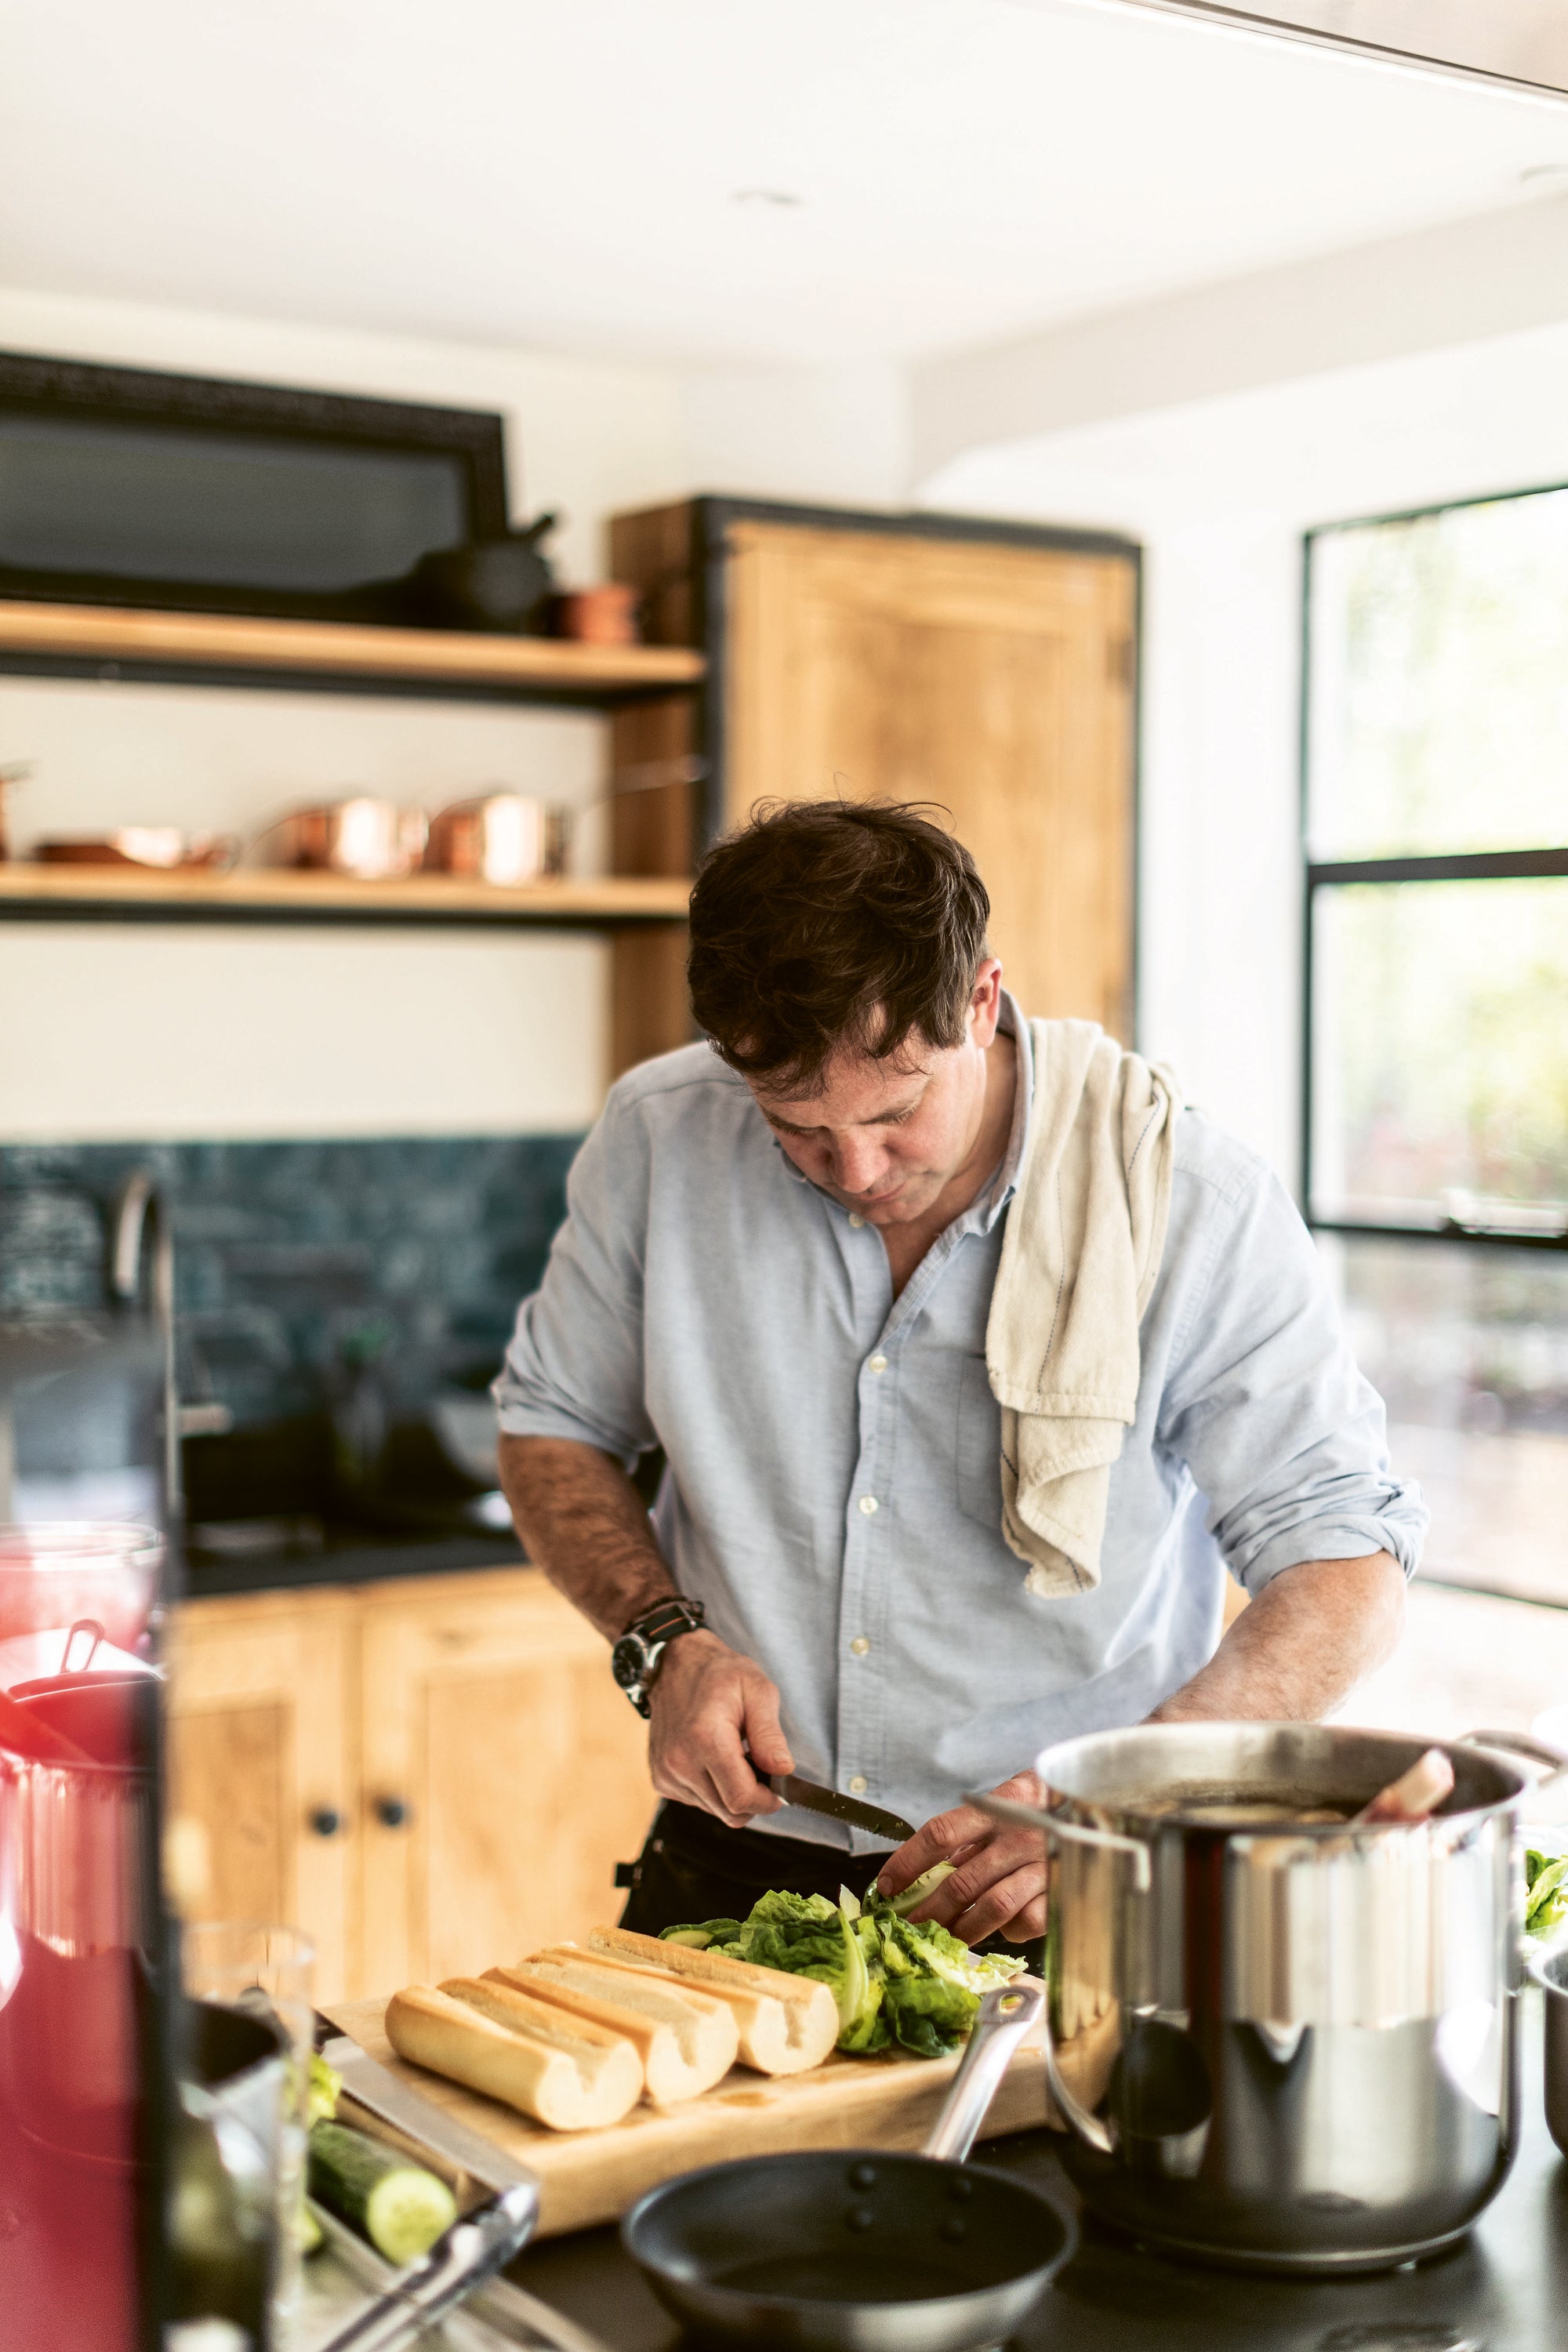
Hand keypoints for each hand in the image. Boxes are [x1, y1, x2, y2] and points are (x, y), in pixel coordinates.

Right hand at [647, 1631, 793, 1828]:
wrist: (674, 1665)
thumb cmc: (720, 1674)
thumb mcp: (757, 1690)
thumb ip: (769, 1734)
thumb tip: (783, 1771)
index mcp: (705, 1738)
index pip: (741, 1798)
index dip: (768, 1800)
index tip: (779, 1786)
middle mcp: (679, 1762)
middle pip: (730, 1812)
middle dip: (753, 1797)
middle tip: (759, 1764)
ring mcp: (666, 1773)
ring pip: (716, 1810)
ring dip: (733, 1793)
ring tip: (735, 1755)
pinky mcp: (661, 1780)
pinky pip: (699, 1803)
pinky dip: (714, 1789)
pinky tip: (714, 1760)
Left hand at [873, 1771, 1046, 1944]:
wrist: (1102, 1805)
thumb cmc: (1044, 1807)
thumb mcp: (1006, 1803)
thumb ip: (972, 1833)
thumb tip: (927, 1871)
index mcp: (997, 1808)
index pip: (940, 1834)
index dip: (908, 1861)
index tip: (886, 1885)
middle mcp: (1018, 1836)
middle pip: (961, 1881)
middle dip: (928, 1912)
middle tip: (908, 1930)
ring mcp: (1042, 1865)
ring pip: (991, 1908)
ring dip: (961, 1930)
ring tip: (941, 1941)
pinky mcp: (1061, 1891)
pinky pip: (1026, 1921)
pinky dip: (1009, 1931)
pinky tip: (1001, 1929)